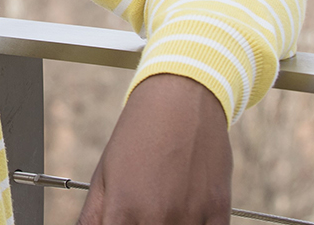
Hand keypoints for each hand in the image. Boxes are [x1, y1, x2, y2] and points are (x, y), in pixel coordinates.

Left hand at [76, 73, 230, 224]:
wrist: (179, 101)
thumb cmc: (138, 135)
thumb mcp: (104, 173)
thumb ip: (94, 216)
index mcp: (123, 210)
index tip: (123, 221)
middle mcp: (157, 218)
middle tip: (145, 208)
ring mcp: (190, 217)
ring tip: (166, 202)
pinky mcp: (218, 213)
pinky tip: (187, 210)